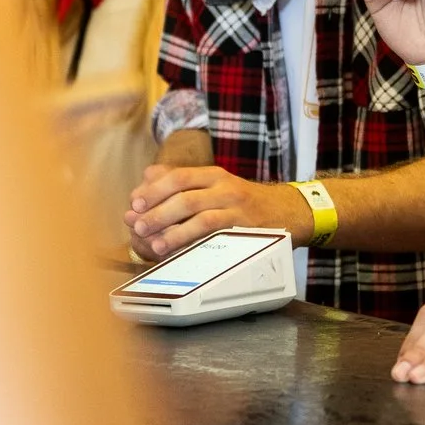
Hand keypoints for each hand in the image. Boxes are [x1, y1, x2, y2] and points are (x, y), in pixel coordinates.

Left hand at [127, 164, 305, 261]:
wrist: (289, 212)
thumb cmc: (246, 204)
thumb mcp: (217, 186)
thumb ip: (183, 182)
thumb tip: (147, 176)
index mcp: (214, 175)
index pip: (177, 175)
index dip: (153, 189)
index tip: (134, 203)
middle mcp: (225, 186)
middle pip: (183, 194)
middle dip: (156, 211)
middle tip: (137, 225)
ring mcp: (235, 206)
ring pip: (196, 213)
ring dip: (169, 228)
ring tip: (152, 241)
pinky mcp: (243, 227)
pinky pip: (212, 233)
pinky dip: (189, 241)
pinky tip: (175, 250)